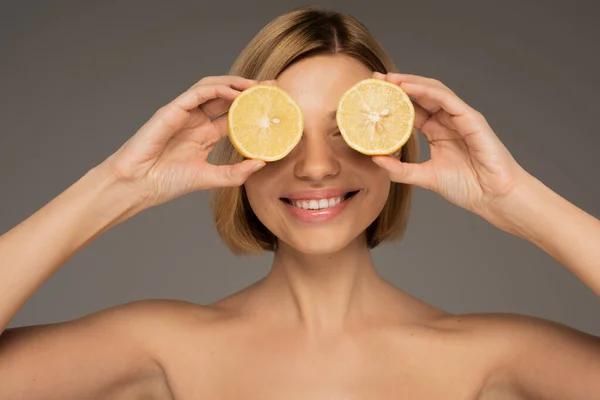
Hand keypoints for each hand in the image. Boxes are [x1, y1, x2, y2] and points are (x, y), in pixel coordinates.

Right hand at [98, 75, 265, 208]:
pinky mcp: (172, 110)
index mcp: (204, 134)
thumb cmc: (166, 182)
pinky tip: (236, 93)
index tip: (274, 105)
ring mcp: (183, 113)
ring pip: (213, 88)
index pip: (233, 114)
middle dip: (250, 89)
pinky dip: (218, 89)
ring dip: (236, 83)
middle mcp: (195, 120)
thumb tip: (262, 162)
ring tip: (258, 86)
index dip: (253, 107)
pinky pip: (198, 93)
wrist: (137, 186)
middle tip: (273, 87)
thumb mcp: (210, 178)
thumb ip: (235, 173)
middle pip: (226, 96)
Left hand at [371, 72, 529, 218]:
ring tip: (389, 79)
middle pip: (420, 95)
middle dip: (398, 84)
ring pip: (433, 91)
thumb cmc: (467, 186)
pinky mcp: (471, 118)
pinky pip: (447, 99)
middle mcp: (447, 120)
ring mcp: (460, 117)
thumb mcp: (424, 176)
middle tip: (375, 79)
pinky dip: (427, 91)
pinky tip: (408, 87)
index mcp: (437, 131)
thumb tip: (375, 159)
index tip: (372, 94)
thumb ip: (400, 170)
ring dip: (410, 82)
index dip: (393, 100)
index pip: (412, 109)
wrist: (493, 197)